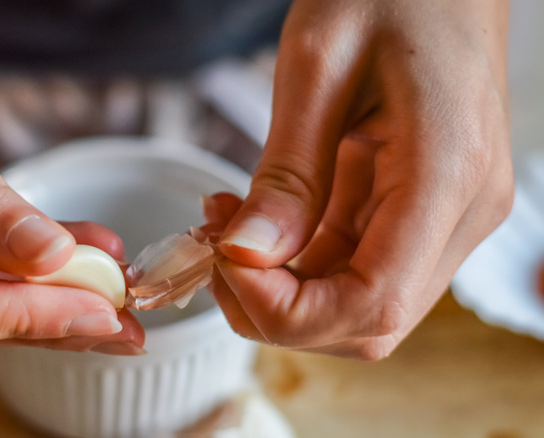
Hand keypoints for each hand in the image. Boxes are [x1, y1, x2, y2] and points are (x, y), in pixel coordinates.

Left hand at [211, 0, 511, 359]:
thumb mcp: (320, 68)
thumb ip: (287, 173)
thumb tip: (247, 256)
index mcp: (448, 176)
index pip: (371, 303)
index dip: (286, 309)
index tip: (225, 262)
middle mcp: (462, 214)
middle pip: (367, 321)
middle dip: (276, 308)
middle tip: (216, 253)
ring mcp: (447, 216)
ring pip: (357, 302)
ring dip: (281, 287)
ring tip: (225, 229)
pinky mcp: (422, 209)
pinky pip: (355, 265)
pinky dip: (296, 262)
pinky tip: (255, 223)